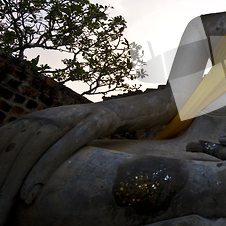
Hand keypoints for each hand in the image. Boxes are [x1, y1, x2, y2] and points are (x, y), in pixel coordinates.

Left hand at [0, 103, 118, 224]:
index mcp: (33, 119)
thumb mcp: (53, 137)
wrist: (119, 112)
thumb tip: (11, 171)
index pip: (2, 141)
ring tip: (3, 207)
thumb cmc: (82, 131)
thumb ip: (32, 149)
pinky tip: (30, 193)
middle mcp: (46, 116)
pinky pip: (60, 150)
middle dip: (0, 179)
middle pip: (11, 148)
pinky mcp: (89, 125)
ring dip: (14, 181)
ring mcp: (68, 118)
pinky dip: (42, 171)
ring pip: (32, 150)